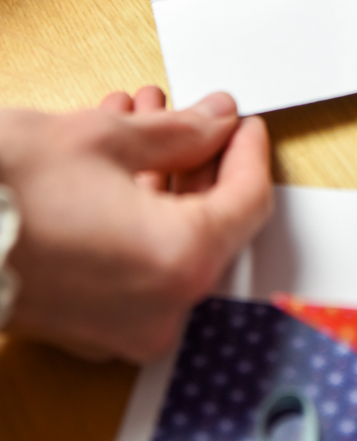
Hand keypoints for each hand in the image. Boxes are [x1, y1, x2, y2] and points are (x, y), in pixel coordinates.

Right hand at [0, 89, 271, 361]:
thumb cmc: (5, 192)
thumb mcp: (107, 138)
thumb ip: (180, 130)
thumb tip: (215, 120)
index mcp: (179, 263)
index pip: (247, 202)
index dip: (248, 152)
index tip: (242, 123)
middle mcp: (159, 308)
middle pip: (209, 221)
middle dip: (196, 157)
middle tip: (188, 114)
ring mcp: (122, 326)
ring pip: (168, 238)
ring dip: (159, 174)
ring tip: (140, 119)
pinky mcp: (89, 325)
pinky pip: (135, 262)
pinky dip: (134, 210)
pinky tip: (113, 158)